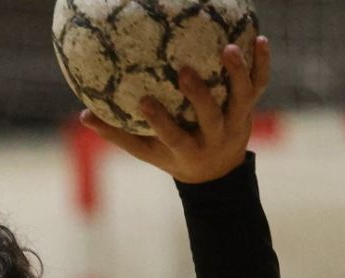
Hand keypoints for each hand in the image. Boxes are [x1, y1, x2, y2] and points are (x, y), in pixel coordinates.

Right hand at [81, 36, 272, 183]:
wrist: (217, 171)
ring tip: (228, 47)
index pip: (173, 137)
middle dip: (199, 95)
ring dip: (237, 73)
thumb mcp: (146, 151)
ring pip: (241, 98)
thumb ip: (117, 134)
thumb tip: (83, 115)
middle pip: (210, 117)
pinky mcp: (249, 109)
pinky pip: (259, 84)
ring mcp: (236, 122)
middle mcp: (214, 138)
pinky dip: (261, 63)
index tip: (143, 101)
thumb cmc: (173, 156)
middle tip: (183, 70)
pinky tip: (259, 39)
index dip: (160, 121)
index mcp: (187, 150)